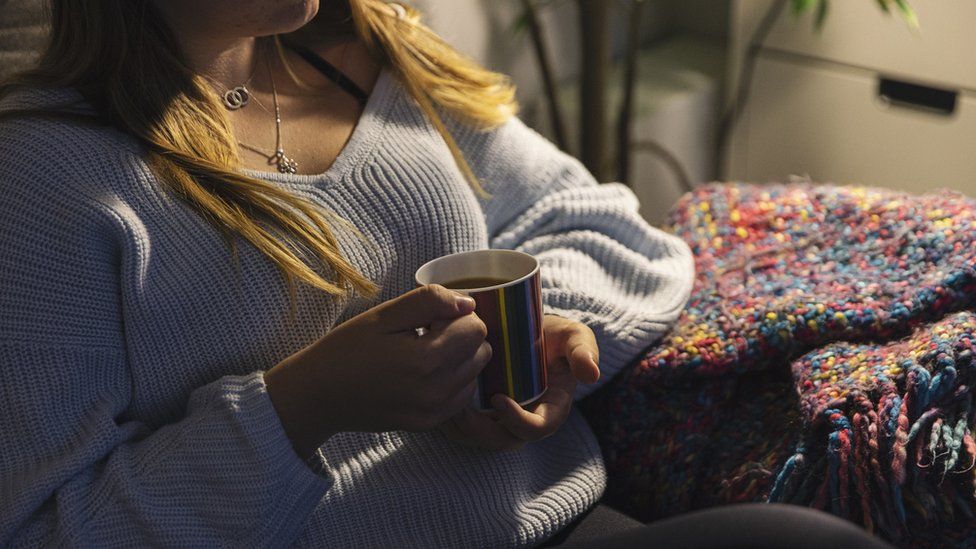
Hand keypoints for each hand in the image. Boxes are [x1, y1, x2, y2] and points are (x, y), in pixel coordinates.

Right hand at [264, 284, 491, 458]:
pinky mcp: (428, 424)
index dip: (457, 314)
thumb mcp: (384, 315)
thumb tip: (469, 302)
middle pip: (482, 351)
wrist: (319, 395)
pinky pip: (461, 396)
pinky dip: (452, 380)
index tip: (429, 317)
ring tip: (422, 352)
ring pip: (476, 374)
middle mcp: (435, 391)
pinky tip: (423, 372)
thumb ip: (430, 302)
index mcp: (424, 360)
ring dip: (459, 358)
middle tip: (426, 332)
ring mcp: (433, 412)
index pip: (476, 328)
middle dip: (462, 335)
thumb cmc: (348, 349)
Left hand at [437, 315, 599, 451]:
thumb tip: (590, 374)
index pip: (536, 430)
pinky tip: (435, 396)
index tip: (498, 399)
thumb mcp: (573, 337)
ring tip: (443, 402)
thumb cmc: (554, 335)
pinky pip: (462, 429)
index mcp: (550, 410)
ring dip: (459, 427)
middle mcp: (524, 421)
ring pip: (477, 438)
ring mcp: (500, 420)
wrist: (527, 330)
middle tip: (458, 408)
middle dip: (478, 430)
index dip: (517, 422)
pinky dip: (449, 418)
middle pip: (500, 441)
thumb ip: (583, 350)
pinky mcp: (479, 414)